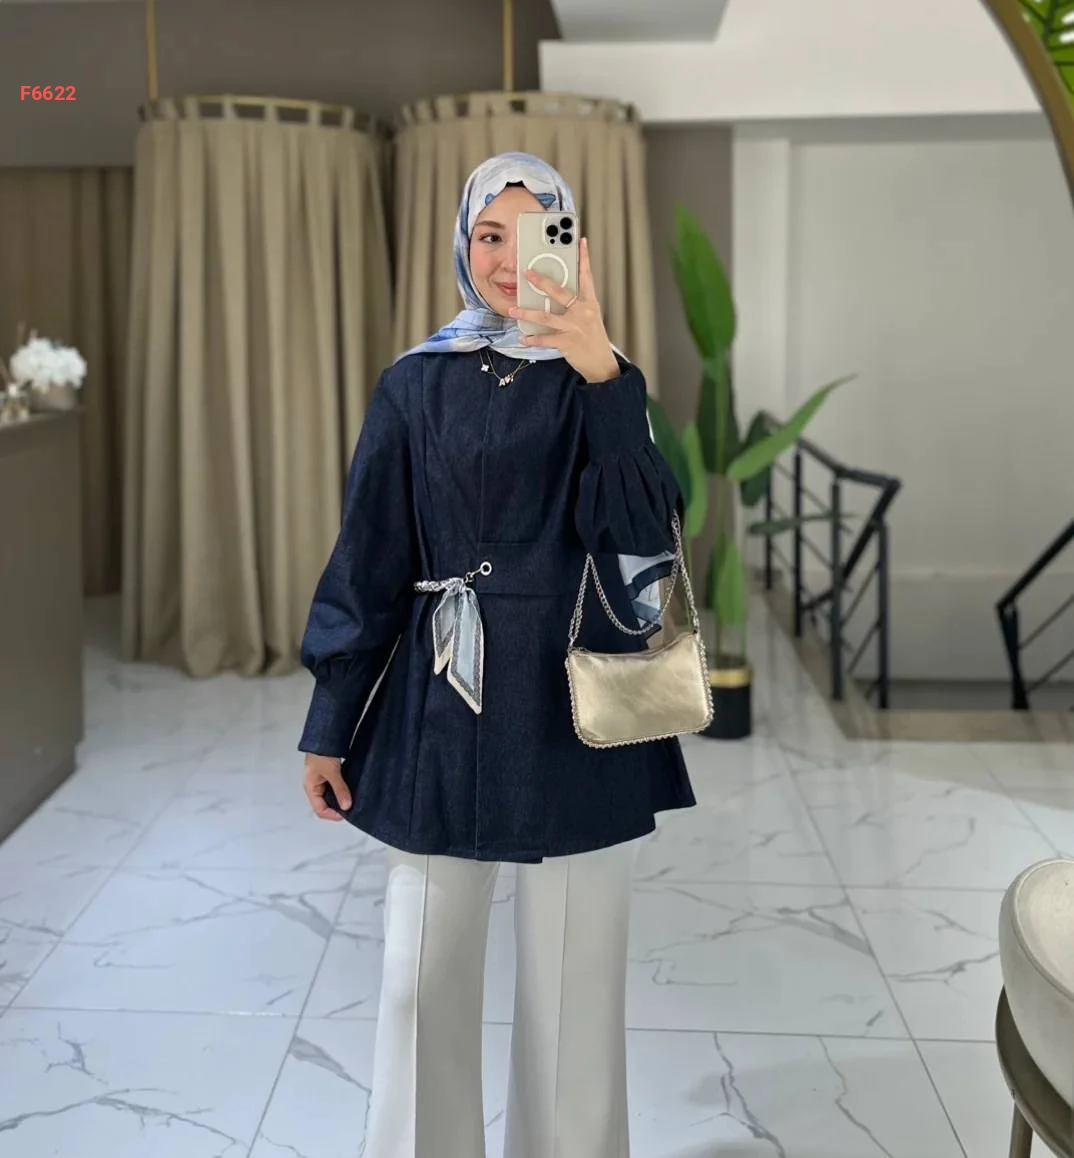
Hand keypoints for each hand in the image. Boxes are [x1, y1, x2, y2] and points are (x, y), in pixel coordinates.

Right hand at [303, 753, 351, 821]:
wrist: (323, 736)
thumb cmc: (321, 754)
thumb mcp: (332, 772)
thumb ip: (340, 789)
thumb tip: (347, 806)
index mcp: (310, 788)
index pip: (320, 810)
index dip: (333, 815)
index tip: (347, 814)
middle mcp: (314, 787)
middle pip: (325, 805)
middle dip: (337, 808)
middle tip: (351, 808)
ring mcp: (321, 781)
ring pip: (330, 796)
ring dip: (340, 799)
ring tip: (352, 800)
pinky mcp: (327, 775)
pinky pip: (334, 788)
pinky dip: (341, 791)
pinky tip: (350, 790)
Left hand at [509, 237, 619, 383]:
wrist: (601, 363)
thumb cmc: (594, 338)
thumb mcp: (590, 317)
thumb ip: (577, 304)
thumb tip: (556, 293)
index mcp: (590, 303)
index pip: (587, 276)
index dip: (584, 258)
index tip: (580, 241)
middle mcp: (582, 312)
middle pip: (560, 292)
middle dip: (541, 281)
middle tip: (527, 272)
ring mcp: (574, 327)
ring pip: (546, 317)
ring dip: (527, 312)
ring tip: (513, 309)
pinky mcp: (567, 342)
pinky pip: (545, 339)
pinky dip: (532, 339)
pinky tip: (523, 337)